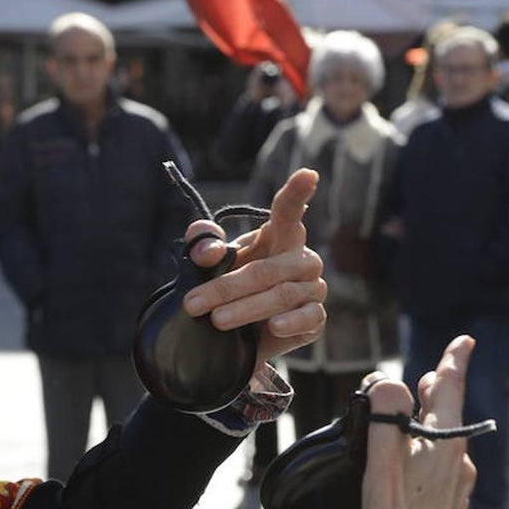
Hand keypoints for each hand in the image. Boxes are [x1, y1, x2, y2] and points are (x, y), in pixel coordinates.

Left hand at [181, 168, 327, 368]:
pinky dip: (289, 322)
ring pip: (281, 295)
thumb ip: (204, 245)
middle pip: (266, 270)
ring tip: (216, 321)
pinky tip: (273, 326)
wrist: (248, 334)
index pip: (288, 211)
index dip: (297, 193)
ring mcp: (312, 288)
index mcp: (280, 236)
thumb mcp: (214, 263)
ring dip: (245, 308)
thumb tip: (204, 251)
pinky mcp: (316, 318)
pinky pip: (306, 318)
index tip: (308, 174)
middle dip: (225, 288)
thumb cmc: (235, 288)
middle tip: (192, 304)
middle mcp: (302, 259)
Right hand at [352, 336, 477, 508]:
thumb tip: (390, 382)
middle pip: (448, 417)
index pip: (451, 392)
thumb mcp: (381, 469)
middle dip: (438, 393)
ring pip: (445, 446)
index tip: (465, 341)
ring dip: (432, 426)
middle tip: (430, 376)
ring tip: (418, 414)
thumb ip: (385, 421)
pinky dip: (430, 455)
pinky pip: (443, 471)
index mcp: (446, 450)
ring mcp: (456, 493)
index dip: (454, 362)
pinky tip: (416, 466)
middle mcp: (458, 468)